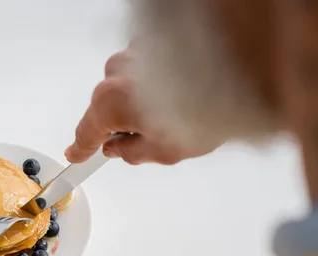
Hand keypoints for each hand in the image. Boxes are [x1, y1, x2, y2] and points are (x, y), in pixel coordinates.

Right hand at [65, 49, 218, 164]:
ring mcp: (134, 52)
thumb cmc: (206, 111)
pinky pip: (143, 66)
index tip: (75, 154)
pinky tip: (180, 88)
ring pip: (125, 84)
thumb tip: (120, 148)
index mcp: (110, 102)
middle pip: (106, 105)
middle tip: (149, 135)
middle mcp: (116, 72)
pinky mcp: (152, 40)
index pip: (87, 132)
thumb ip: (132, 152)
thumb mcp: (164, 151)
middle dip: (121, 121)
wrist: (242, 71)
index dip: (81, 147)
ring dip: (140, 98)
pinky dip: (155, 79)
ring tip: (176, 108)